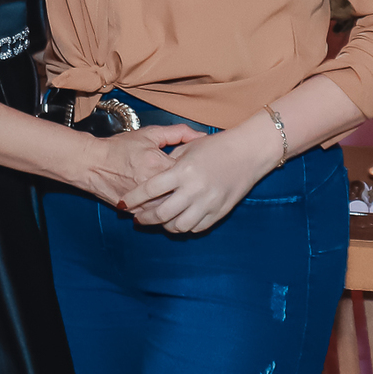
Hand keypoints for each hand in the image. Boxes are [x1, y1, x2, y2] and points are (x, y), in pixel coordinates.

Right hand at [83, 126, 196, 207]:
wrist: (92, 164)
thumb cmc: (120, 148)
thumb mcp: (150, 134)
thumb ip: (178, 133)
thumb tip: (201, 136)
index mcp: (159, 165)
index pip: (190, 171)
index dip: (196, 168)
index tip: (198, 166)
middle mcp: (153, 187)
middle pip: (184, 194)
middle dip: (192, 190)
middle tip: (196, 184)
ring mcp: (145, 202)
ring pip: (173, 210)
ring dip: (181, 205)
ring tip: (186, 197)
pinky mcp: (137, 212)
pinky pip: (158, 219)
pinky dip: (166, 214)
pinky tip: (171, 206)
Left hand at [122, 118, 280, 234]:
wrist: (249, 152)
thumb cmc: (217, 146)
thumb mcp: (189, 147)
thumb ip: (170, 161)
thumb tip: (153, 175)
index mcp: (183, 171)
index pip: (150, 189)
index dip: (134, 198)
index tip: (124, 203)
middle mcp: (194, 189)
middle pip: (161, 213)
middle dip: (145, 218)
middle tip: (137, 218)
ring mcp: (208, 203)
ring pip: (178, 226)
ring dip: (165, 226)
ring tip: (159, 221)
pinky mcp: (219, 212)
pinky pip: (196, 227)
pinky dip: (184, 226)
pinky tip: (179, 220)